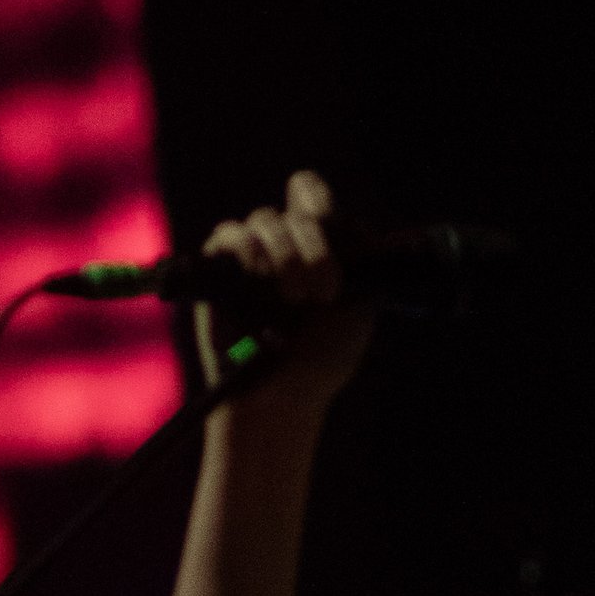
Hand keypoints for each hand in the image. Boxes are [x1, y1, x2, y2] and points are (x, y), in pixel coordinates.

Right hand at [196, 169, 374, 402]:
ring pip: (265, 218)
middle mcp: (283, 244)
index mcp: (317, 244)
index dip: (326, 211)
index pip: (313, 196)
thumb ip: (365, 262)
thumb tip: (375, 227)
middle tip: (322, 296)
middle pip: (296, 209)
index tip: (339, 256)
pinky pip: (228, 234)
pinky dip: (247, 249)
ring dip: (285, 254)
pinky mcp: (218, 269)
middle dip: (315, 250)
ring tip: (293, 299)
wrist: (281, 399)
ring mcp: (251, 255)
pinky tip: (260, 276)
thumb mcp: (360, 308)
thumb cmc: (320, 361)